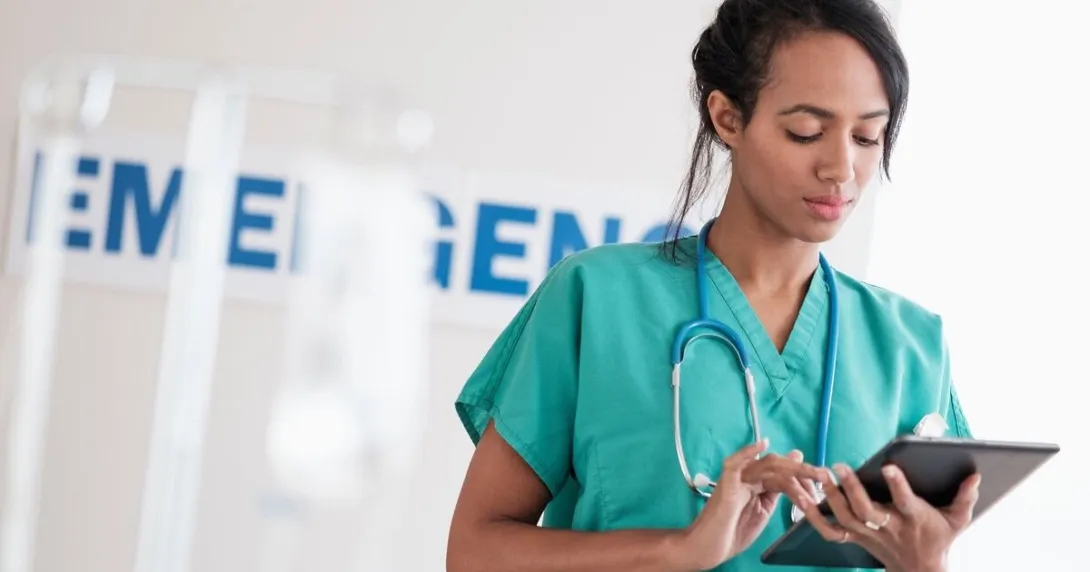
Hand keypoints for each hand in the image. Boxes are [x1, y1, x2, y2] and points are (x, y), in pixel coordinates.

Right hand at [673, 439, 825, 570]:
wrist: (708, 548)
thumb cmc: (731, 533)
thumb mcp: (763, 510)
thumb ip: (778, 490)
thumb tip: (794, 464)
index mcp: (757, 484)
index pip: (784, 472)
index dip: (804, 477)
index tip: (821, 486)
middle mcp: (746, 477)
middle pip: (777, 465)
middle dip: (803, 470)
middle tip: (823, 476)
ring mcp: (735, 480)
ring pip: (766, 465)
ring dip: (792, 469)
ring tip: (813, 476)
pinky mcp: (725, 485)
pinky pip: (734, 464)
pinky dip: (746, 452)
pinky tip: (761, 445)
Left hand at [798, 463, 980, 571]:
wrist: (920, 571)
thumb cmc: (938, 538)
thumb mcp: (958, 520)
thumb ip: (966, 497)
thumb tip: (975, 475)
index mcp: (914, 519)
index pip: (906, 502)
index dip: (898, 485)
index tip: (890, 467)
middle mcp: (888, 527)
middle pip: (867, 511)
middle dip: (852, 489)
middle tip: (840, 466)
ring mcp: (869, 534)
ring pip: (845, 519)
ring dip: (830, 497)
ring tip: (820, 475)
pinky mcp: (855, 538)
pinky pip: (830, 531)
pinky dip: (815, 517)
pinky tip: (802, 499)